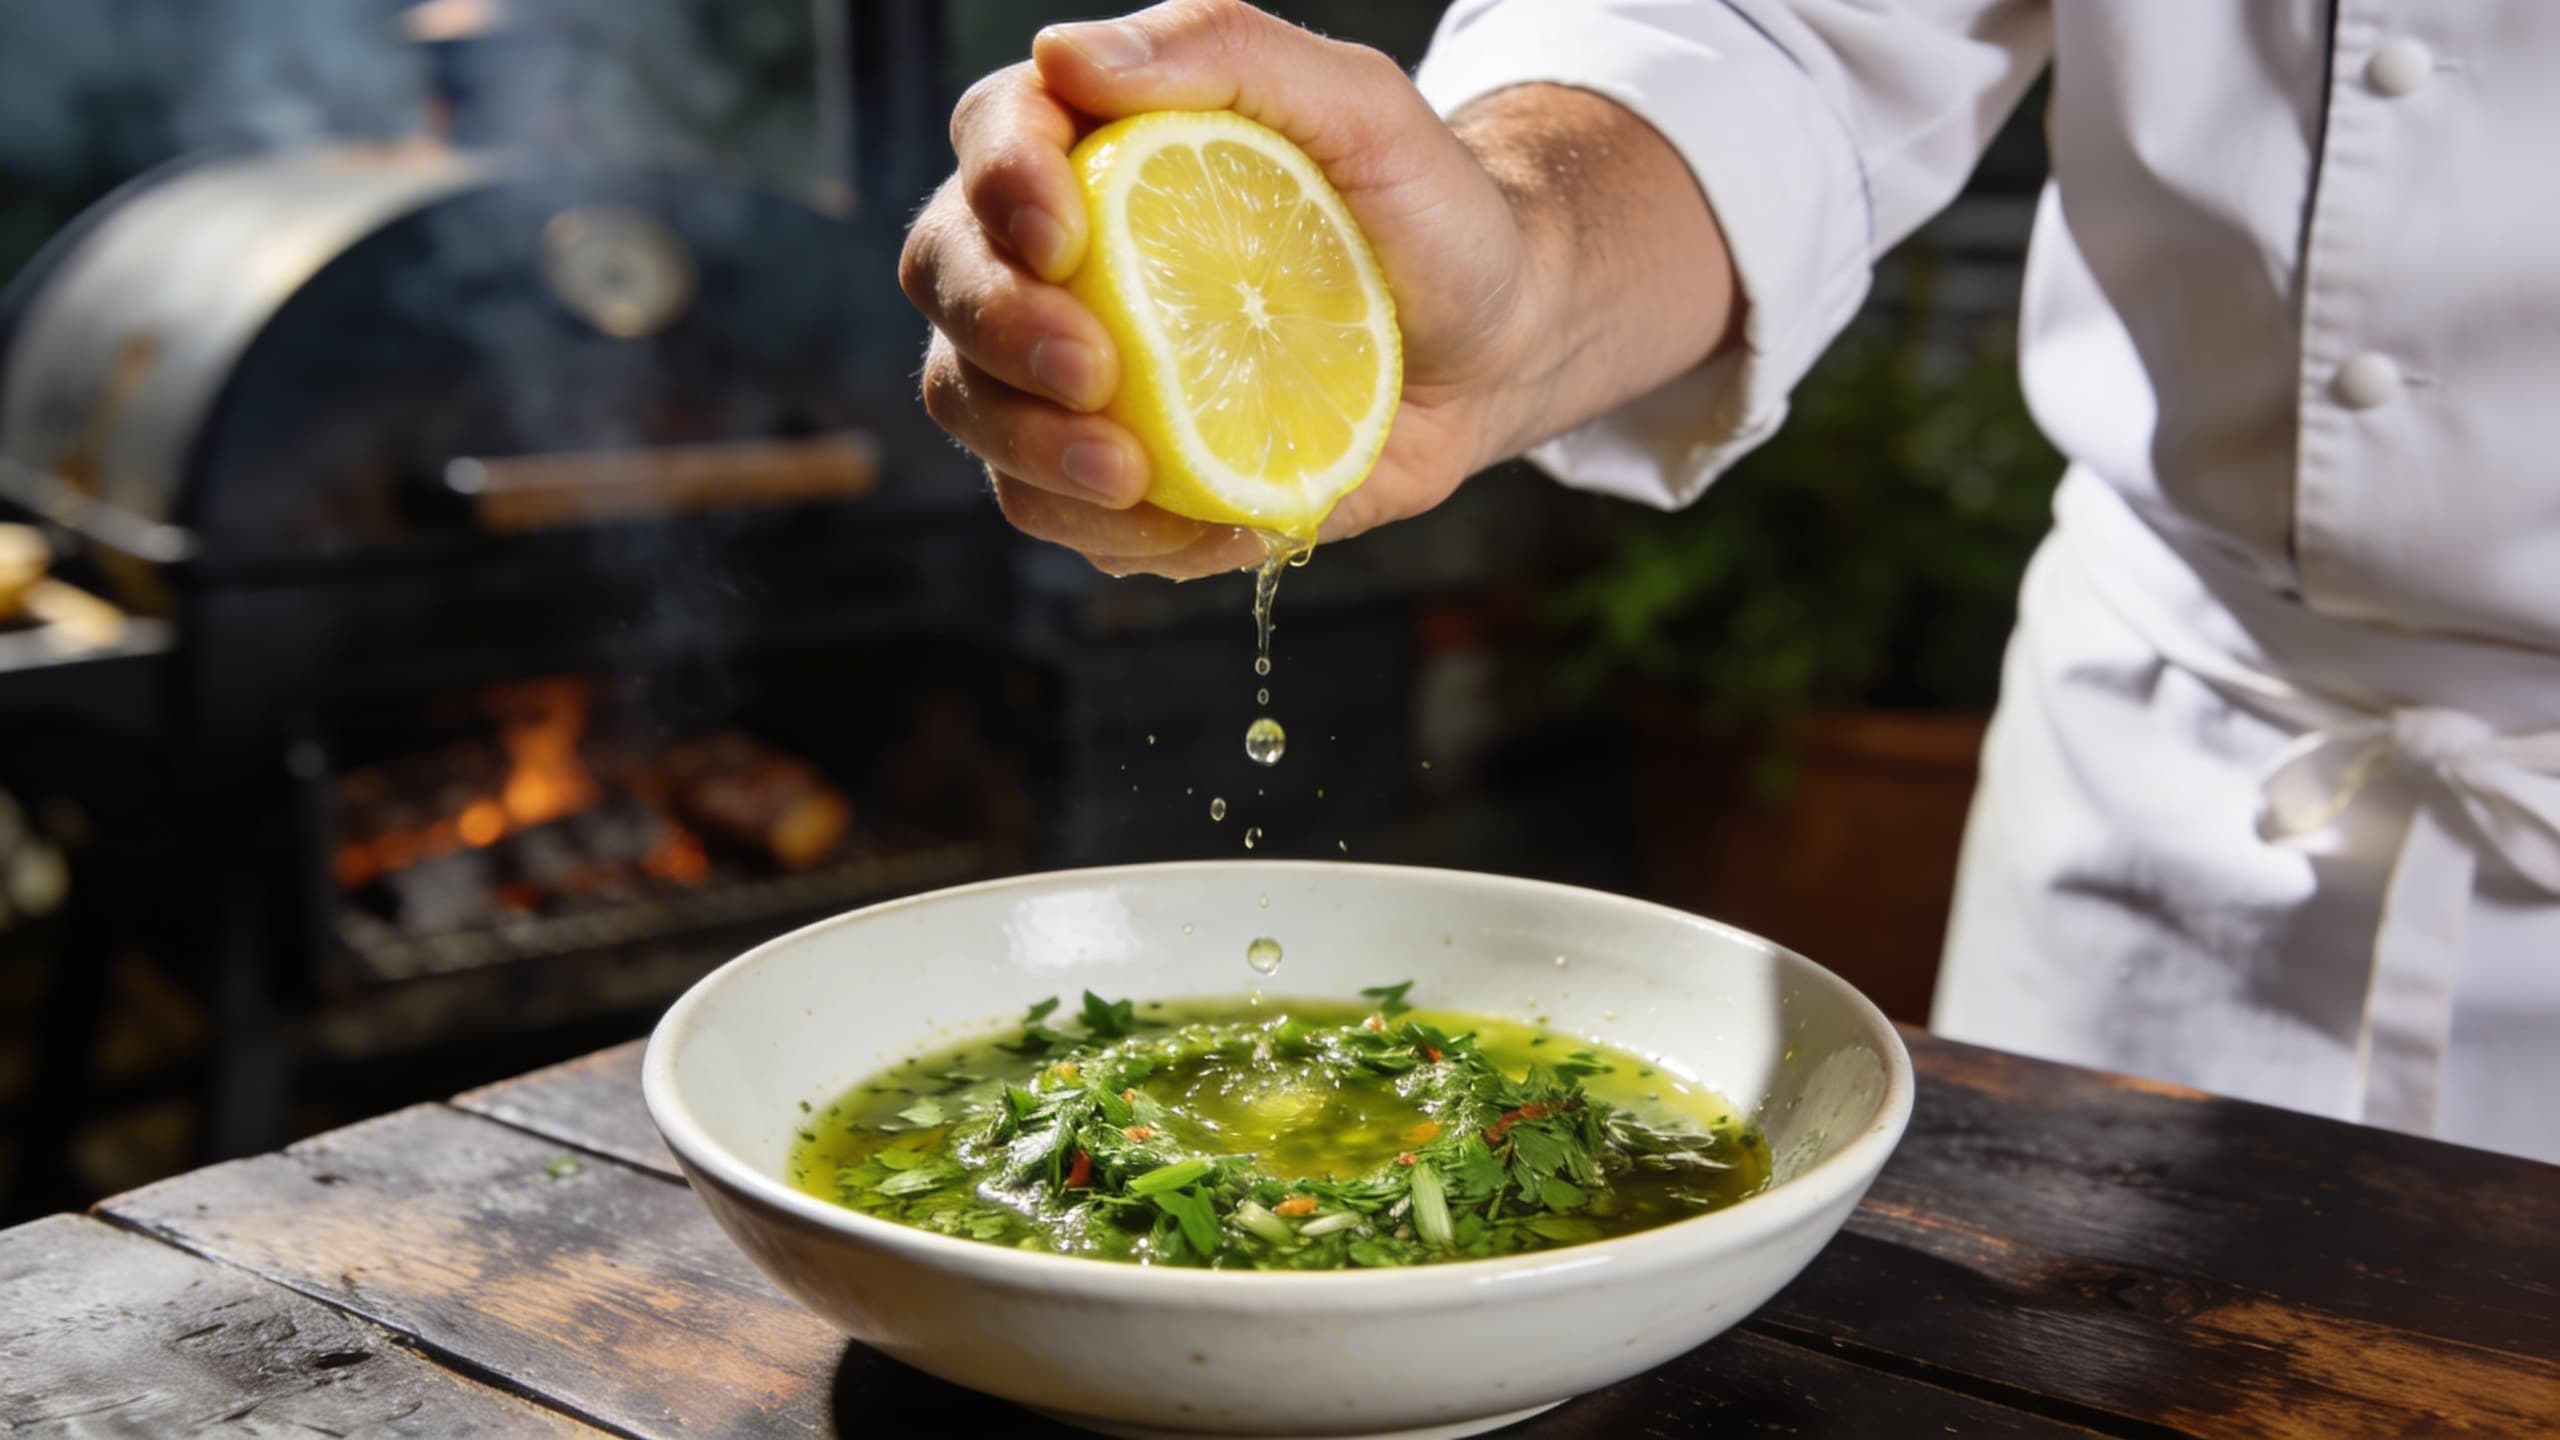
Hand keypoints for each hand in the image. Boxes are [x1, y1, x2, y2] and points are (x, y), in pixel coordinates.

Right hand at [900, 0, 1539, 578]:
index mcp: (1098, 140)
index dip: (1002, 186)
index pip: (993, 137)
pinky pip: (1054, 512)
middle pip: (947, 280)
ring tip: (1134, 472)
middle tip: (1095, 371)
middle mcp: (1059, 256)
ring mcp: (1074, 369)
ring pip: (971, 406)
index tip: (1067, 238)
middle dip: (997, 331)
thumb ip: (1225, 51)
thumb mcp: (1359, 105)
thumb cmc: (1426, 208)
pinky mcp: (1114, 468)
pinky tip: (1196, 520)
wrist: (1491, 343)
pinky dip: (1108, 529)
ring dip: (1030, 449)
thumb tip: (1067, 54)